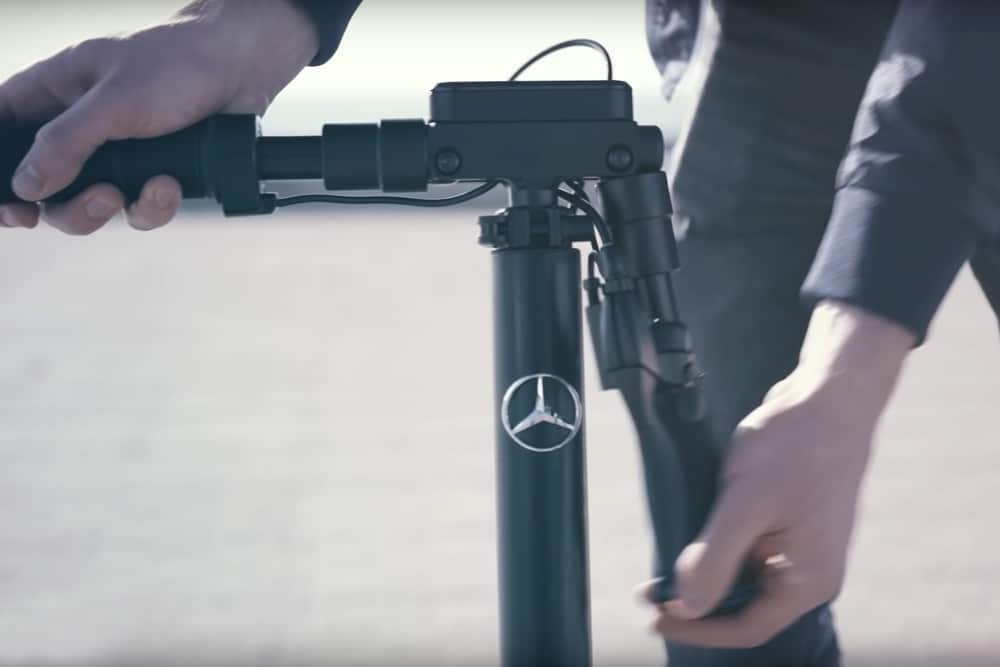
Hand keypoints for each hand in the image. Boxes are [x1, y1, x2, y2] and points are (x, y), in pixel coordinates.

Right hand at [0, 0, 318, 233]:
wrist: (244, 68)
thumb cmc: (176, 64)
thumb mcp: (113, 101)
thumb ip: (66, 143)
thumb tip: (26, 185)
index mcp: (55, 92)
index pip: (5, 129)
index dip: (1, 169)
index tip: (9, 205)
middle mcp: (83, 126)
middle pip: (47, 186)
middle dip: (60, 206)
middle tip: (75, 207)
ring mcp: (121, 152)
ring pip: (92, 204)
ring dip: (103, 210)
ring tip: (122, 194)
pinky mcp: (158, 171)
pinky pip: (140, 208)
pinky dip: (152, 206)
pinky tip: (168, 187)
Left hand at [647, 300, 914, 647]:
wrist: (828, 397)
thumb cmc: (794, 447)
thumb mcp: (745, 504)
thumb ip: (715, 559)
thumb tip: (688, 605)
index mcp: (808, 580)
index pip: (746, 628)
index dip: (697, 628)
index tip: (654, 617)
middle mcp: (810, 572)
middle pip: (744, 606)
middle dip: (696, 601)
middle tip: (649, 590)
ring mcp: (802, 547)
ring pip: (744, 577)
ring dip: (704, 574)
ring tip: (663, 564)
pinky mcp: (792, 524)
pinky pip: (750, 550)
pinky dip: (719, 549)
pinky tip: (693, 532)